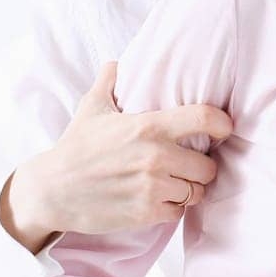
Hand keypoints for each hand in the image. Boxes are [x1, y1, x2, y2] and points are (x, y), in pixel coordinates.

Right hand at [0, 61, 233, 252]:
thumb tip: (117, 63)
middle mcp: (156, 157)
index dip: (222, 124)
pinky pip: (178, 213)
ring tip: (174, 183)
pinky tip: (158, 199)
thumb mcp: (92, 108)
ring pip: (195, 192)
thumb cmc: (75, 147)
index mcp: (149, 126)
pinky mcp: (146, 213)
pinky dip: (172, 208)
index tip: (224, 128)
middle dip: (201, 166)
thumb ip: (110, 82)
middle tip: (189, 165)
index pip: (203, 118)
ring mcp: (152, 187)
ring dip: (188, 189)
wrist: (51, 190)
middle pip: (207, 166)